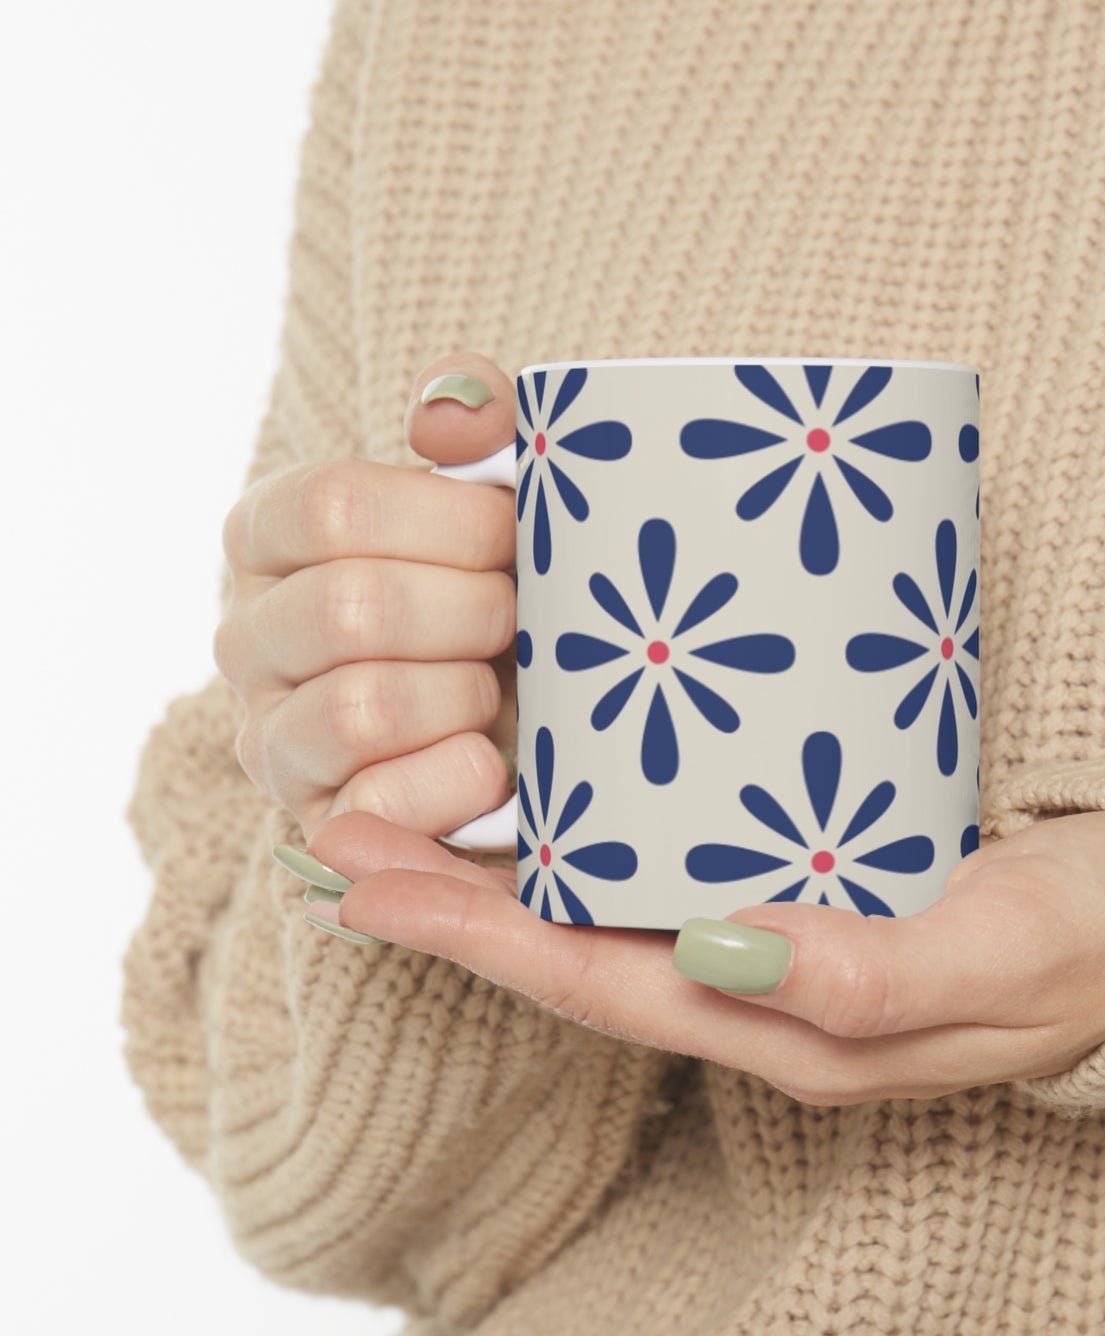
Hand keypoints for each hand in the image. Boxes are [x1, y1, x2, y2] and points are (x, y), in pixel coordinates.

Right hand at [215, 354, 518, 840]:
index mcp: (271, 536)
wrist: (534, 715)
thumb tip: (446, 418)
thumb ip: (476, 420)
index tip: (515, 535)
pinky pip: (378, 804)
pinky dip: (459, 777)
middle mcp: (247, 635)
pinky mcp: (318, 823)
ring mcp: (272, 737)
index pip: (332, 507)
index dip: (450, 522)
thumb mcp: (499, 489)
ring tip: (499, 688)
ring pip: (361, 707)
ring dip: (465, 694)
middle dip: (473, 612)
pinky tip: (493, 759)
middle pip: (352, 608)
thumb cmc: (506, 586)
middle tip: (521, 618)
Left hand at [301, 808, 1104, 1103]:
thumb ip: (867, 972)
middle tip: (345, 829)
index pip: (597, 983)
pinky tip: (566, 783)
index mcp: (789, 1027)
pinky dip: (600, 835)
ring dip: (510, 866)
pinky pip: (677, 871)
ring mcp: (782, 943)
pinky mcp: (813, 886)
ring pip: (615, 911)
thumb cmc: (1090, 940)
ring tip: (417, 801)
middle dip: (455, 899)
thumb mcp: (998, 956)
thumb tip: (724, 950)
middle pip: (577, 950)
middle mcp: (763, 992)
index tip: (364, 879)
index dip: (474, 934)